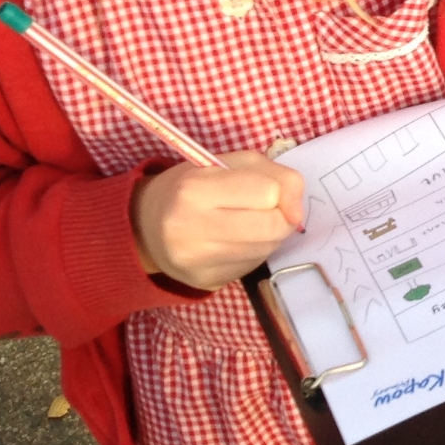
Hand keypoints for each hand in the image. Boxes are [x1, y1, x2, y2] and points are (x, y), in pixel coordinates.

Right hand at [130, 151, 305, 289]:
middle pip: (273, 226)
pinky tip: (234, 242)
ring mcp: (196, 261)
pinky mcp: (204, 281)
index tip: (263, 189)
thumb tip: (298, 213)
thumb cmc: (196, 185)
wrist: (146, 224)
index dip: (276, 190)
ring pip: (267, 249)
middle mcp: (191, 228)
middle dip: (280, 216)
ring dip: (269, 235)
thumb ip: (278, 176)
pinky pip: (253, 266)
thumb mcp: (233, 163)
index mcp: (195, 189)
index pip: (268, 193)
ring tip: (246, 223)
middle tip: (264, 210)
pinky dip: (254, 252)